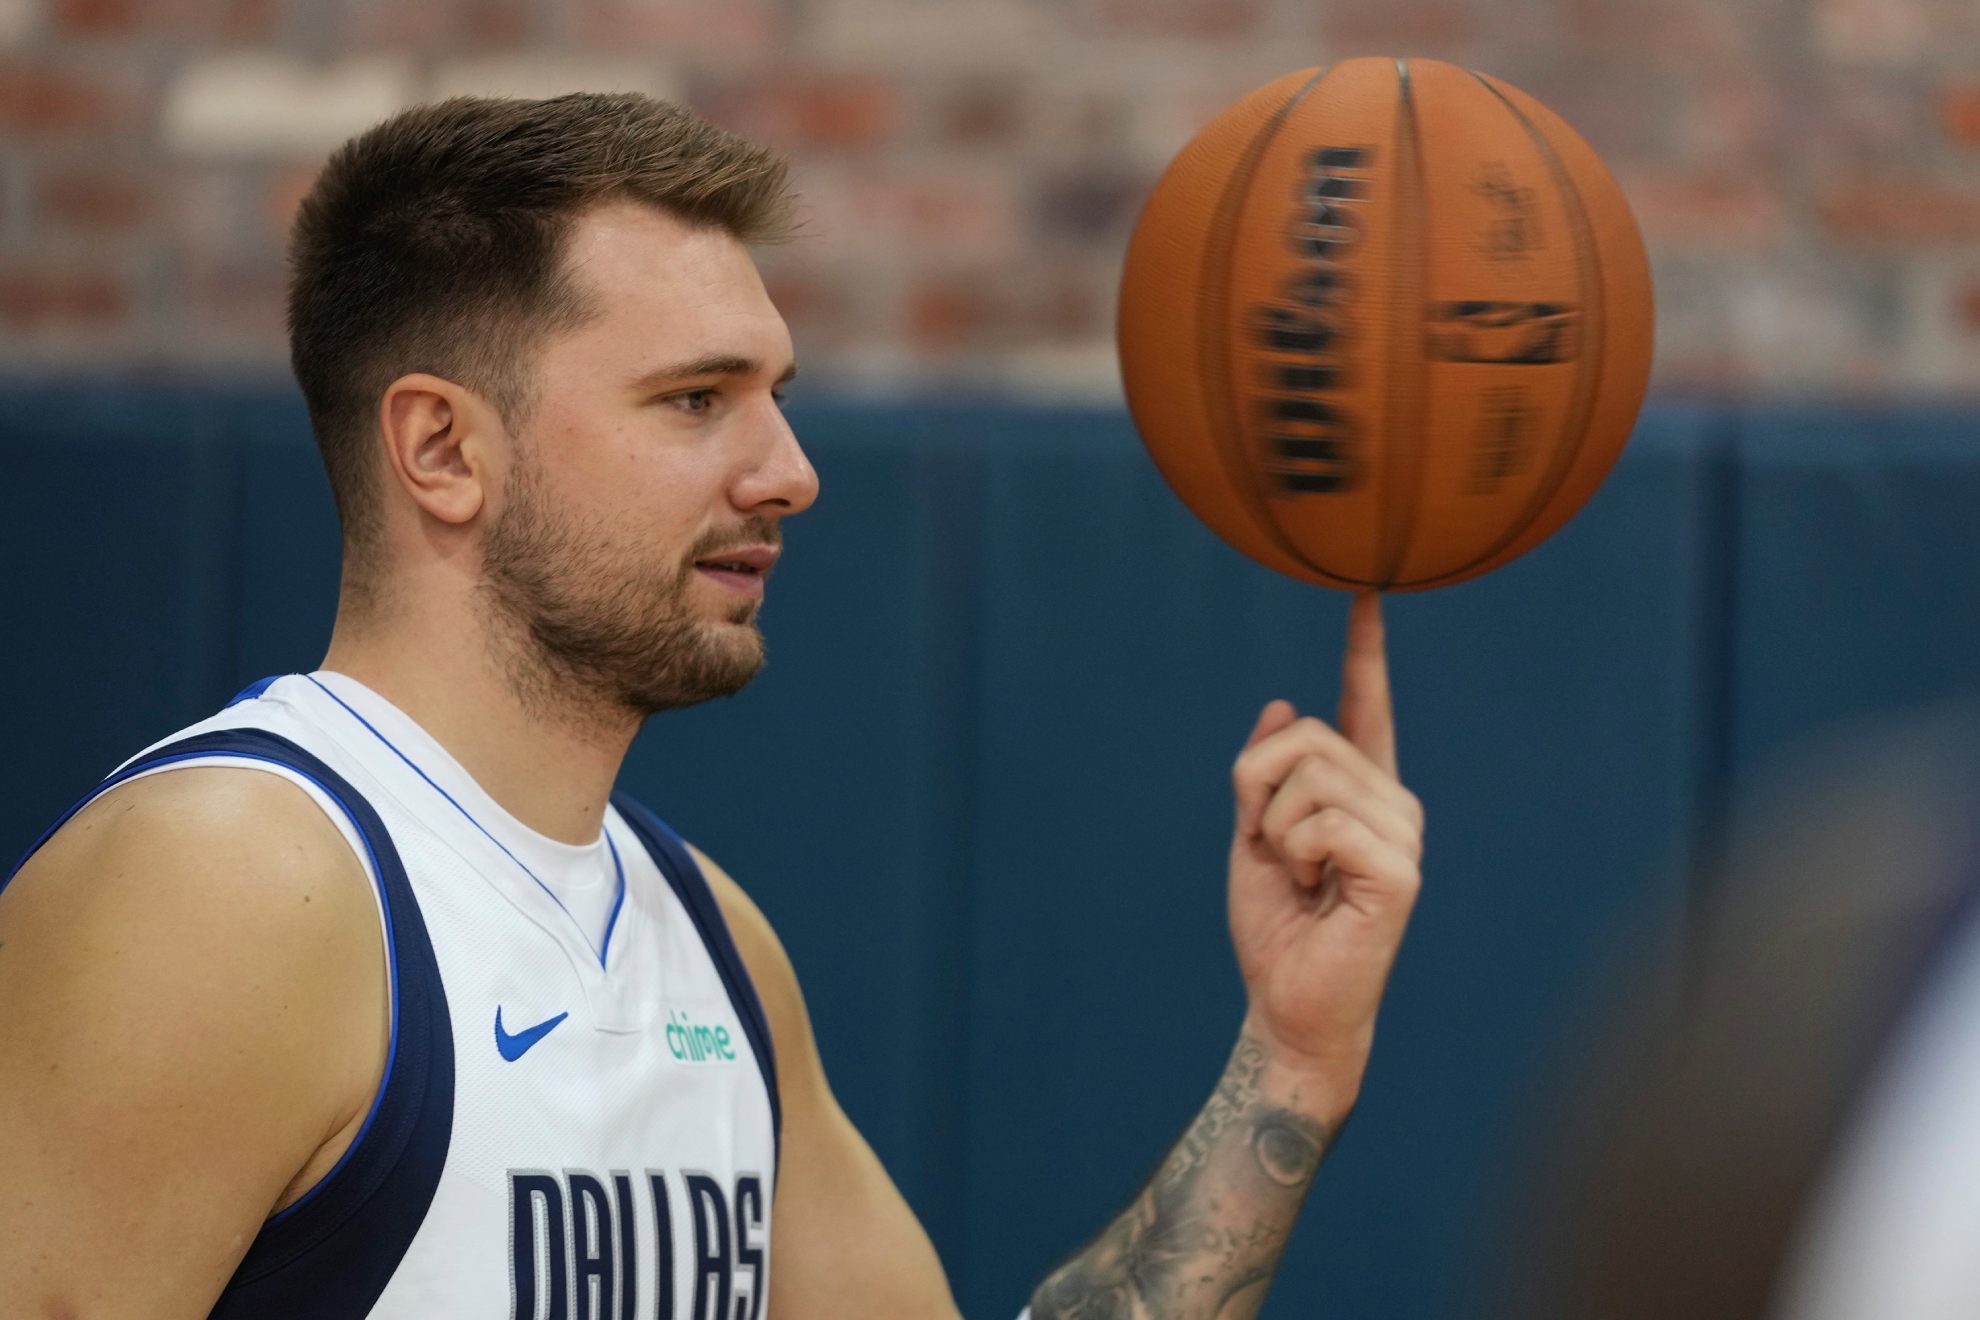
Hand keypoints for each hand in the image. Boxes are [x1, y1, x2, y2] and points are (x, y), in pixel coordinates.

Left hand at [1227, 593, 1423, 1118]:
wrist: (1288, 1007)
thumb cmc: (1277, 930)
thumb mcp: (1253, 836)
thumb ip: (1263, 774)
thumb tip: (1278, 704)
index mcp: (1361, 792)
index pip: (1365, 708)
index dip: (1364, 652)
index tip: (1366, 593)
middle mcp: (1393, 802)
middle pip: (1304, 734)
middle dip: (1258, 788)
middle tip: (1277, 854)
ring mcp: (1404, 833)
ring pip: (1309, 774)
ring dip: (1275, 829)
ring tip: (1302, 878)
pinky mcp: (1401, 868)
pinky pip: (1321, 819)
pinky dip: (1296, 852)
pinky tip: (1318, 891)